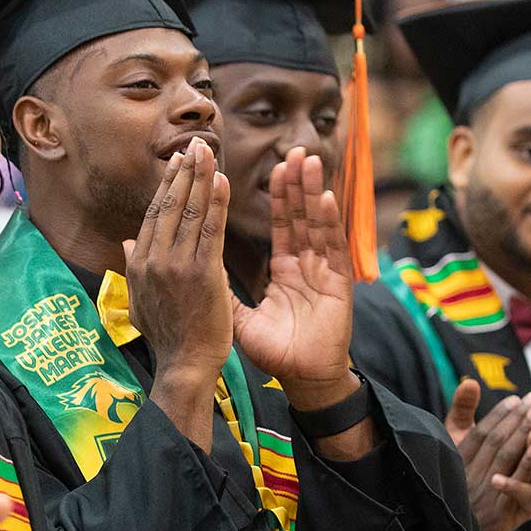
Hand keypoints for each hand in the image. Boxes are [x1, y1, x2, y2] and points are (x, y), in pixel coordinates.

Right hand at [127, 137, 234, 385]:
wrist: (184, 365)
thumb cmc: (168, 337)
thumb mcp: (139, 302)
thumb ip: (133, 269)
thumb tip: (127, 243)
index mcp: (139, 265)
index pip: (153, 215)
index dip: (166, 185)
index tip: (177, 163)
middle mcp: (154, 260)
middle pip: (169, 206)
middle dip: (183, 172)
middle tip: (194, 144)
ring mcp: (177, 266)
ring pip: (189, 212)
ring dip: (200, 177)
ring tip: (208, 151)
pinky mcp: (203, 273)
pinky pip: (211, 230)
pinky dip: (216, 202)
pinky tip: (222, 180)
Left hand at [233, 147, 357, 409]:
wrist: (302, 380)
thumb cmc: (275, 352)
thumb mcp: (240, 317)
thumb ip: (221, 288)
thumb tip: (192, 265)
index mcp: (286, 270)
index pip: (282, 224)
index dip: (278, 196)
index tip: (274, 167)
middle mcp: (307, 265)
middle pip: (302, 217)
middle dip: (297, 184)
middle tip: (292, 150)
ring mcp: (325, 272)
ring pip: (318, 225)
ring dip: (313, 192)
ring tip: (307, 161)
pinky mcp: (339, 285)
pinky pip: (333, 249)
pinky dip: (329, 223)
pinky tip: (325, 198)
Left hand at [444, 380, 530, 530]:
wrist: (458, 519)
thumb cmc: (462, 476)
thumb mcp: (459, 440)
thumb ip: (465, 411)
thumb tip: (470, 381)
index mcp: (522, 445)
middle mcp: (530, 464)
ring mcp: (529, 486)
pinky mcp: (521, 510)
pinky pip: (525, 498)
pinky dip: (512, 486)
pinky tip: (497, 478)